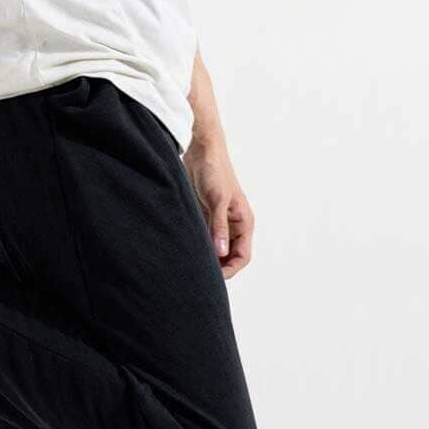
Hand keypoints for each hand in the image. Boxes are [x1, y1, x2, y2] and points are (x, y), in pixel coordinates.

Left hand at [183, 141, 253, 279]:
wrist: (201, 151)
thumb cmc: (215, 171)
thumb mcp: (217, 200)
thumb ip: (218, 227)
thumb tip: (221, 253)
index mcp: (244, 222)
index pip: (242, 256)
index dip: (230, 270)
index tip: (214, 278)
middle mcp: (233, 225)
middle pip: (229, 256)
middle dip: (218, 267)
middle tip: (198, 276)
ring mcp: (218, 222)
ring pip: (215, 248)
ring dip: (206, 257)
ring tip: (190, 266)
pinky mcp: (205, 217)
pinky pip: (203, 238)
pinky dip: (197, 246)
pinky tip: (185, 251)